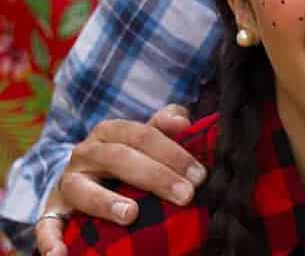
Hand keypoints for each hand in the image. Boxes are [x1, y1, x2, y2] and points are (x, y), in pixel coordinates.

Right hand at [35, 105, 205, 255]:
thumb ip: (166, 123)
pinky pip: (46, 225)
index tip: (199, 175)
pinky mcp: (53, 210)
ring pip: (82, 189)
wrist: (85, 176)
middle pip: (119, 159)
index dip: (173, 153)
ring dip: (106, 202)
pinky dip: (51, 241)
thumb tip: (182, 121)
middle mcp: (85, 153)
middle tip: (185, 196)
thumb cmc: (128, 156)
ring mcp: (67, 182)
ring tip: (131, 215)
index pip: (143, 135)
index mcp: (110, 131)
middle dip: (156, 176)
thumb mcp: (146, 136)